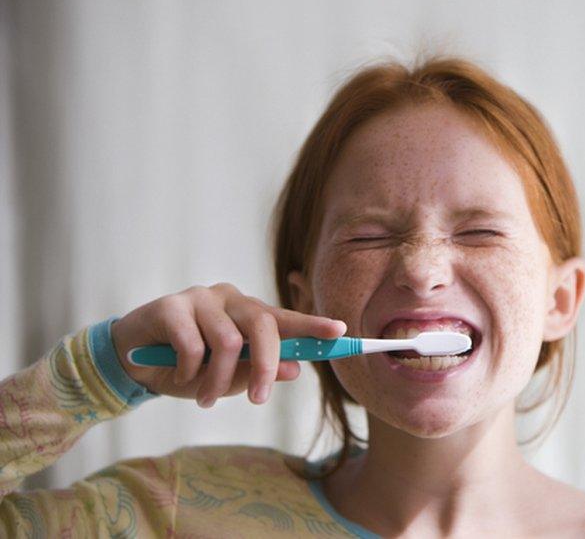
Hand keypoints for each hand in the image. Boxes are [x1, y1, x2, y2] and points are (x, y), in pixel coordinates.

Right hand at [110, 283, 344, 407]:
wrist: (132, 364)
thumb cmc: (188, 368)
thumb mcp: (227, 377)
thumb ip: (259, 371)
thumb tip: (295, 370)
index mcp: (249, 314)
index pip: (286, 318)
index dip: (312, 325)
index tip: (339, 332)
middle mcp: (230, 298)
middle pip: (262, 325)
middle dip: (265, 366)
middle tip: (258, 400)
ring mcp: (200, 298)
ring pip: (227, 341)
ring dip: (217, 380)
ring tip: (205, 399)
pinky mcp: (170, 305)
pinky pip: (191, 343)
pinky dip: (188, 370)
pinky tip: (178, 376)